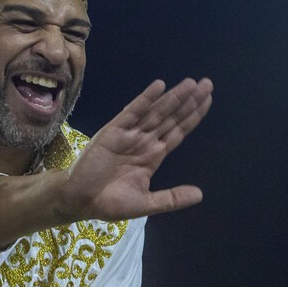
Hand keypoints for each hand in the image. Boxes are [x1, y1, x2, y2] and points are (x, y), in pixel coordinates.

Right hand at [59, 77, 212, 220]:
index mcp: (153, 155)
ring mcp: (129, 134)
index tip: (207, 100)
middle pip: (171, 117)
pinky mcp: (113, 131)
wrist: (80, 202)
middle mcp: (144, 141)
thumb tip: (200, 195)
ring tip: (191, 83)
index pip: (178, 131)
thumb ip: (172, 198)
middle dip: (189, 101)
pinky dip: (146, 99)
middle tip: (207, 83)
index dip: (193, 116)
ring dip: (173, 97)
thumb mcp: (146, 203)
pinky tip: (159, 86)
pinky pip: (132, 111)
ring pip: (156, 112)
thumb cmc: (109, 202)